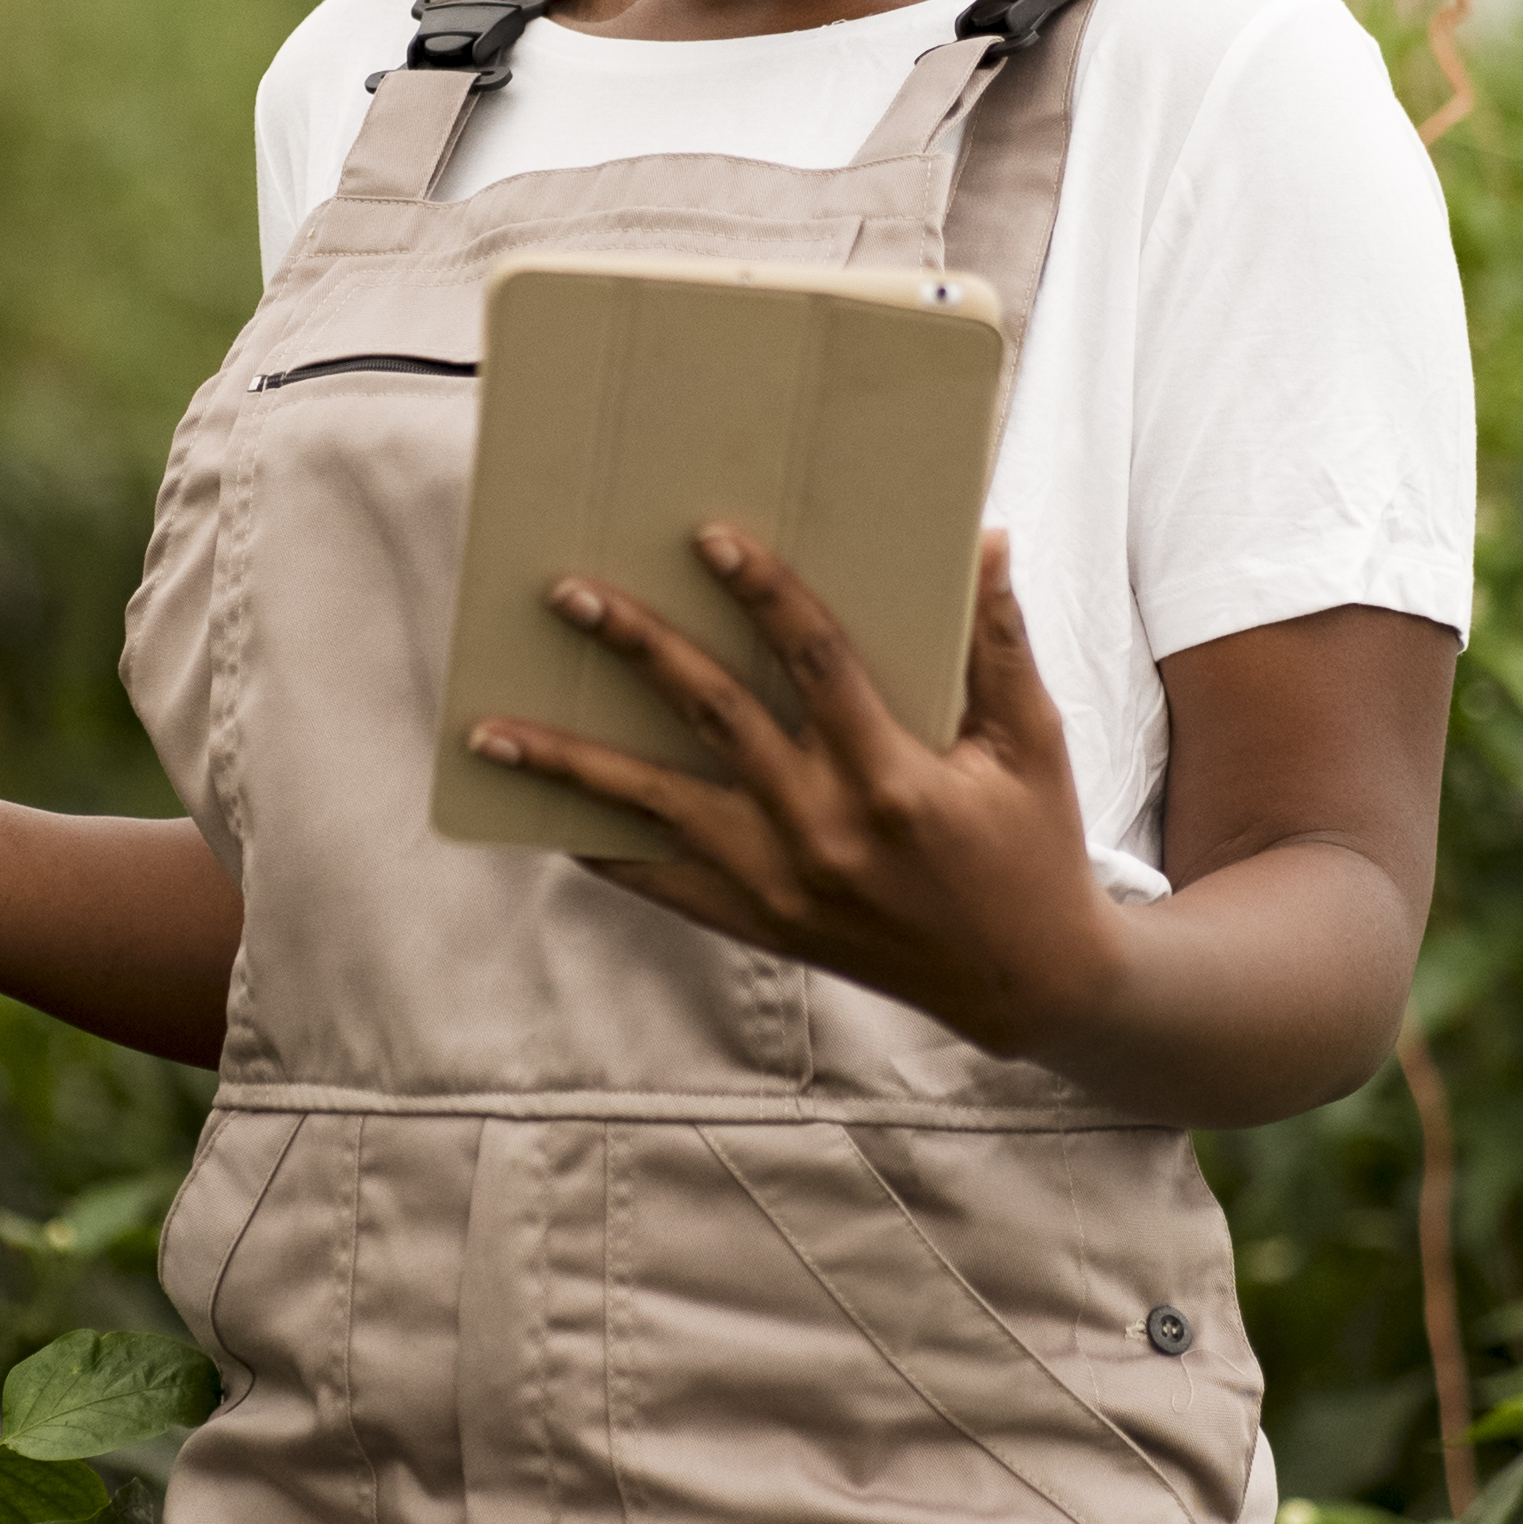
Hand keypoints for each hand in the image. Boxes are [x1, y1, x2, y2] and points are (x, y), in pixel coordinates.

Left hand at [469, 525, 1116, 1061]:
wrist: (1025, 986)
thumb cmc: (1032, 847)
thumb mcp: (1032, 744)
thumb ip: (999, 643)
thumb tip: (983, 540)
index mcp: (894, 777)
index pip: (816, 662)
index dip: (766, 594)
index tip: (711, 537)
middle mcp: (825, 831)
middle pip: (715, 719)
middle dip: (639, 650)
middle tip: (569, 593)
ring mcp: (783, 885)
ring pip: (657, 810)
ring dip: (571, 766)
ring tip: (490, 730)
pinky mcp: (761, 925)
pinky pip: (663, 885)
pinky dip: (602, 851)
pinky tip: (543, 818)